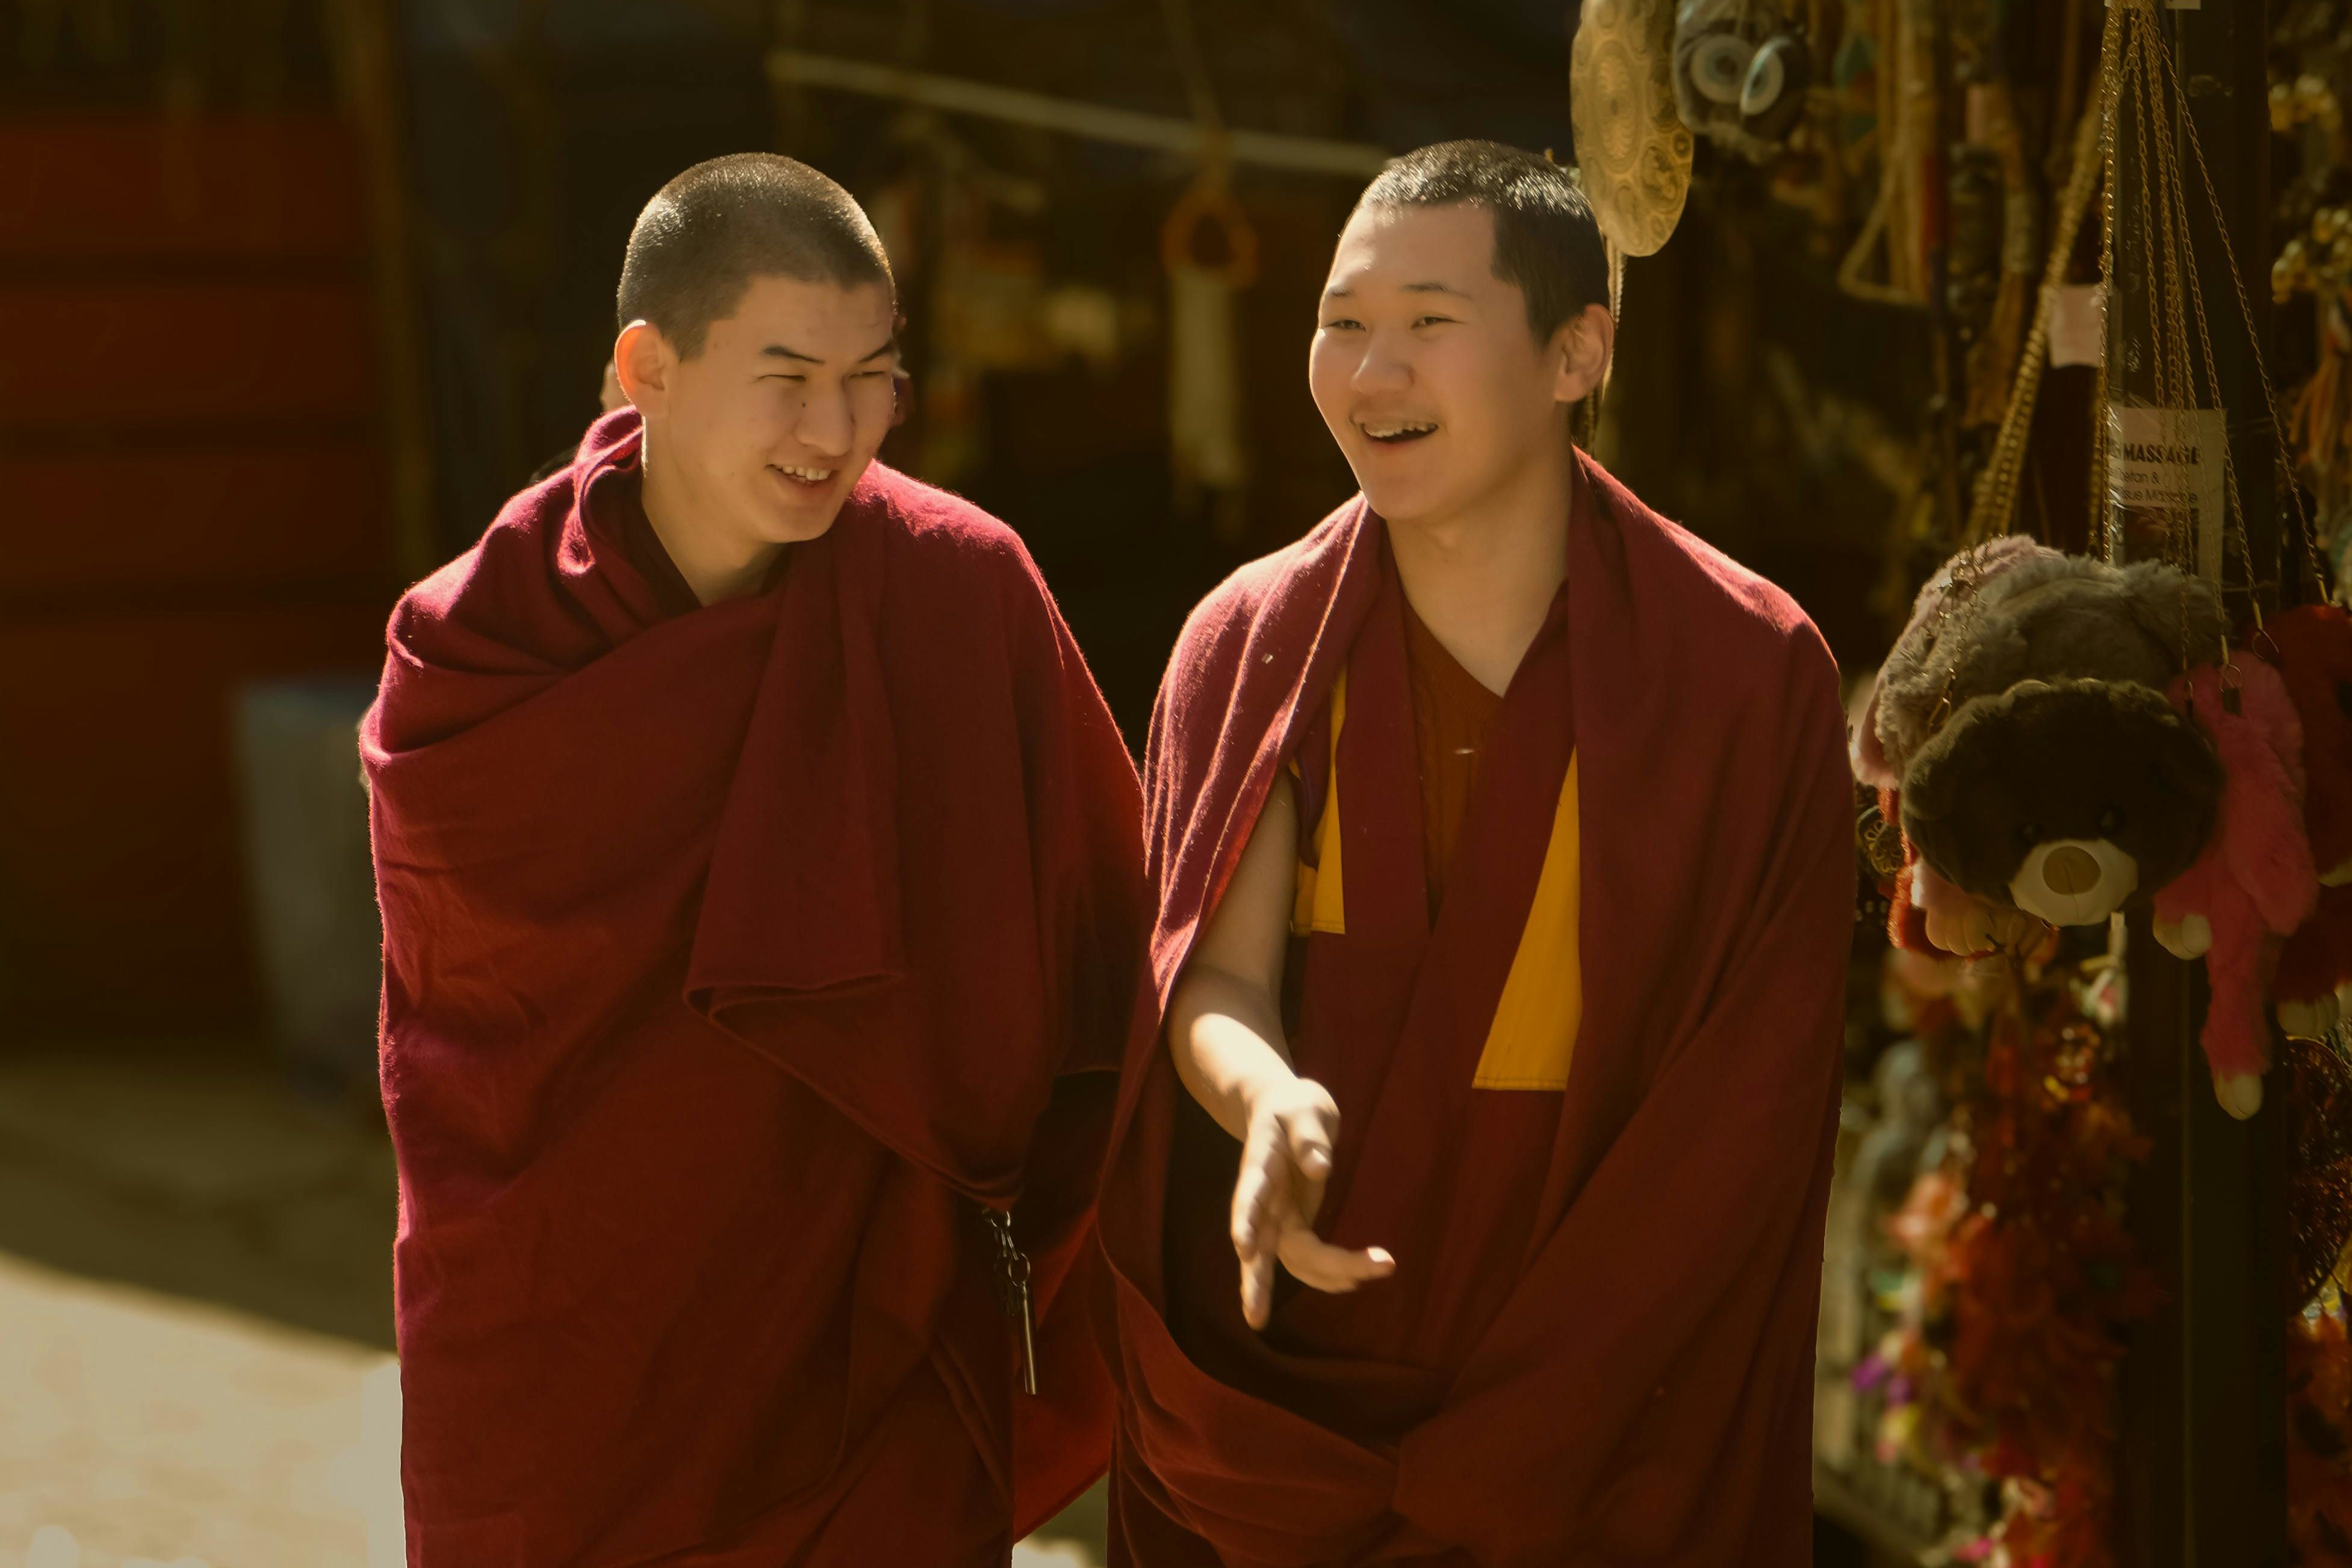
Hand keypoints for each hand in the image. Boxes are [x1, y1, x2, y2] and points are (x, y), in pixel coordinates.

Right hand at [1230, 1076, 1395, 1329]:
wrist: (1282, 1111)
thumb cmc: (1294, 1105)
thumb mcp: (1306, 1106)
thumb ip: (1310, 1134)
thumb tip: (1321, 1169)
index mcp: (1260, 1163)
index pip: (1250, 1194)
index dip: (1245, 1221)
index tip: (1243, 1248)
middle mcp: (1262, 1200)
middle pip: (1258, 1246)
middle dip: (1256, 1284)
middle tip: (1257, 1320)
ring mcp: (1275, 1218)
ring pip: (1289, 1259)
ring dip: (1325, 1274)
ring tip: (1370, 1272)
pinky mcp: (1291, 1228)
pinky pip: (1306, 1259)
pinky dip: (1328, 1273)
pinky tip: (1354, 1280)